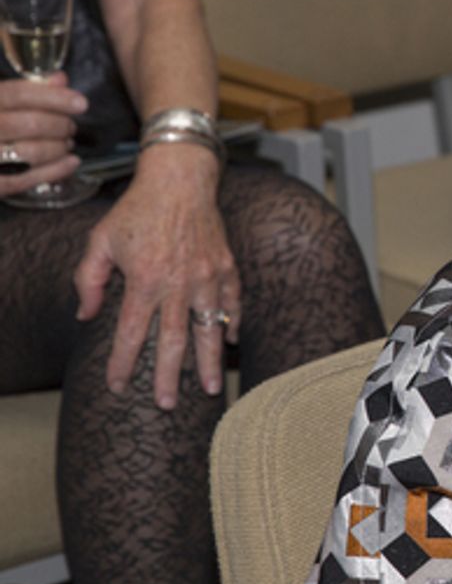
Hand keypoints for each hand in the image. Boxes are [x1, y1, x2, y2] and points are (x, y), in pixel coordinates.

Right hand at [0, 72, 85, 195]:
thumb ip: (26, 89)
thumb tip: (60, 79)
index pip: (16, 94)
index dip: (52, 97)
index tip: (81, 103)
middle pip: (28, 124)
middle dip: (59, 125)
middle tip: (71, 127)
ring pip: (30, 152)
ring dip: (58, 147)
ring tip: (67, 143)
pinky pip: (25, 179)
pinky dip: (55, 170)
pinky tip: (72, 162)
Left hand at [73, 145, 238, 409]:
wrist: (180, 179)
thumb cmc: (137, 209)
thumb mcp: (99, 240)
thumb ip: (89, 279)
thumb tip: (87, 315)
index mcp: (145, 280)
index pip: (131, 333)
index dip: (124, 363)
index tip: (119, 385)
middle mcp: (178, 284)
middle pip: (174, 341)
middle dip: (170, 377)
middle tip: (167, 404)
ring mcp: (207, 277)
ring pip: (209, 329)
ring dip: (209, 361)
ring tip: (212, 388)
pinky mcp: (226, 267)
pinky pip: (233, 303)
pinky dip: (233, 323)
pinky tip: (231, 340)